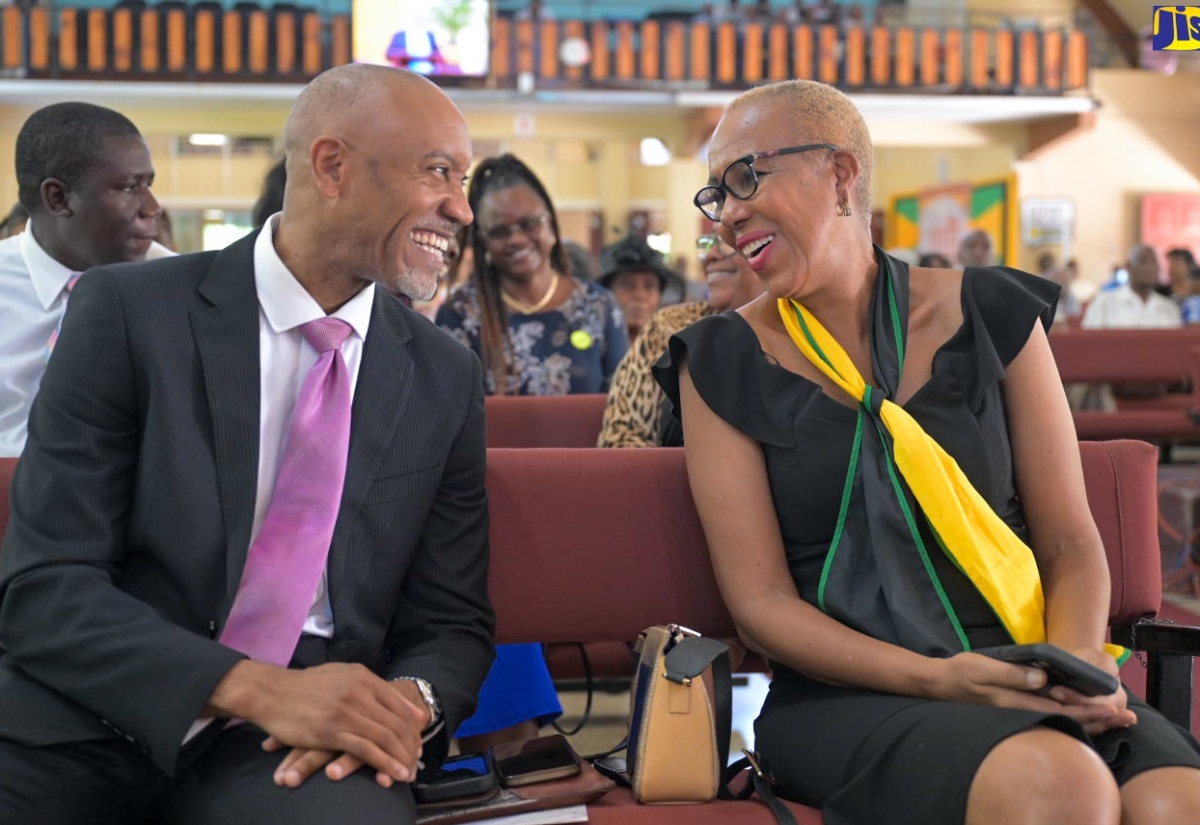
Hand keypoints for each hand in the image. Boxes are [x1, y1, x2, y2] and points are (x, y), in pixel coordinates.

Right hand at [207, 661, 426, 785]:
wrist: (270, 692)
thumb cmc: (305, 686)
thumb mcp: (342, 675)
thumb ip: (372, 687)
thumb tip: (402, 704)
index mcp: (363, 677)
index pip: (399, 704)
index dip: (412, 726)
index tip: (419, 741)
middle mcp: (360, 692)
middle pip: (396, 722)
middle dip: (410, 745)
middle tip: (418, 762)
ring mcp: (347, 712)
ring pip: (385, 737)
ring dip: (402, 758)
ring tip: (410, 773)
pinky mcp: (332, 731)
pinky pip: (367, 750)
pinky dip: (384, 764)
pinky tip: (393, 775)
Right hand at [927, 652, 1133, 733]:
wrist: (941, 685)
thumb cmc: (961, 673)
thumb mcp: (981, 667)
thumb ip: (1011, 673)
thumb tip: (1042, 679)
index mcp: (1016, 702)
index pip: (1060, 709)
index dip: (1087, 709)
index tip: (1111, 707)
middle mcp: (1022, 712)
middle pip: (1067, 720)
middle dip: (1098, 719)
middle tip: (1127, 718)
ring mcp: (1021, 714)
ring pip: (1063, 722)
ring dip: (1091, 721)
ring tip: (1117, 719)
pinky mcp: (1019, 710)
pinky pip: (1053, 718)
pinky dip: (1074, 718)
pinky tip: (1086, 716)